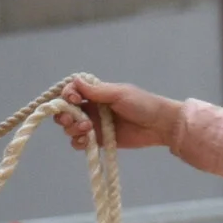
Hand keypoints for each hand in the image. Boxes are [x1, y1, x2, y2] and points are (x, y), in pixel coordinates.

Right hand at [58, 79, 181, 151]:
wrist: (159, 125)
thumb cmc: (142, 105)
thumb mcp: (119, 94)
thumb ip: (96, 90)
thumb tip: (76, 80)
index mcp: (96, 95)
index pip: (72, 92)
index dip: (67, 96)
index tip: (74, 100)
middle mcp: (91, 109)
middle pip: (65, 112)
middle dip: (64, 116)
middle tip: (72, 120)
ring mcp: (93, 126)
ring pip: (69, 128)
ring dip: (72, 129)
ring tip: (88, 130)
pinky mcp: (96, 140)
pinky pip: (78, 142)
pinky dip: (78, 142)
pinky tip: (86, 141)